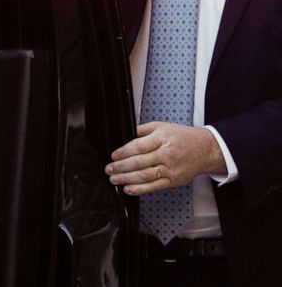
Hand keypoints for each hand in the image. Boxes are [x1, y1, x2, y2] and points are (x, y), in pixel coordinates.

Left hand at [105, 122, 227, 195]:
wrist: (206, 149)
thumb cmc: (182, 137)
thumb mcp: (161, 127)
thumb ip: (142, 131)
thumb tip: (124, 136)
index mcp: (162, 139)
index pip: (138, 146)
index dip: (123, 152)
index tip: (113, 156)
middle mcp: (166, 155)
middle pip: (139, 162)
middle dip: (120, 167)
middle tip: (109, 169)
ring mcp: (170, 169)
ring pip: (145, 176)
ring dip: (126, 179)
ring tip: (114, 179)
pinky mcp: (173, 181)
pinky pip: (154, 186)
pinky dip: (140, 189)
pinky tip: (128, 189)